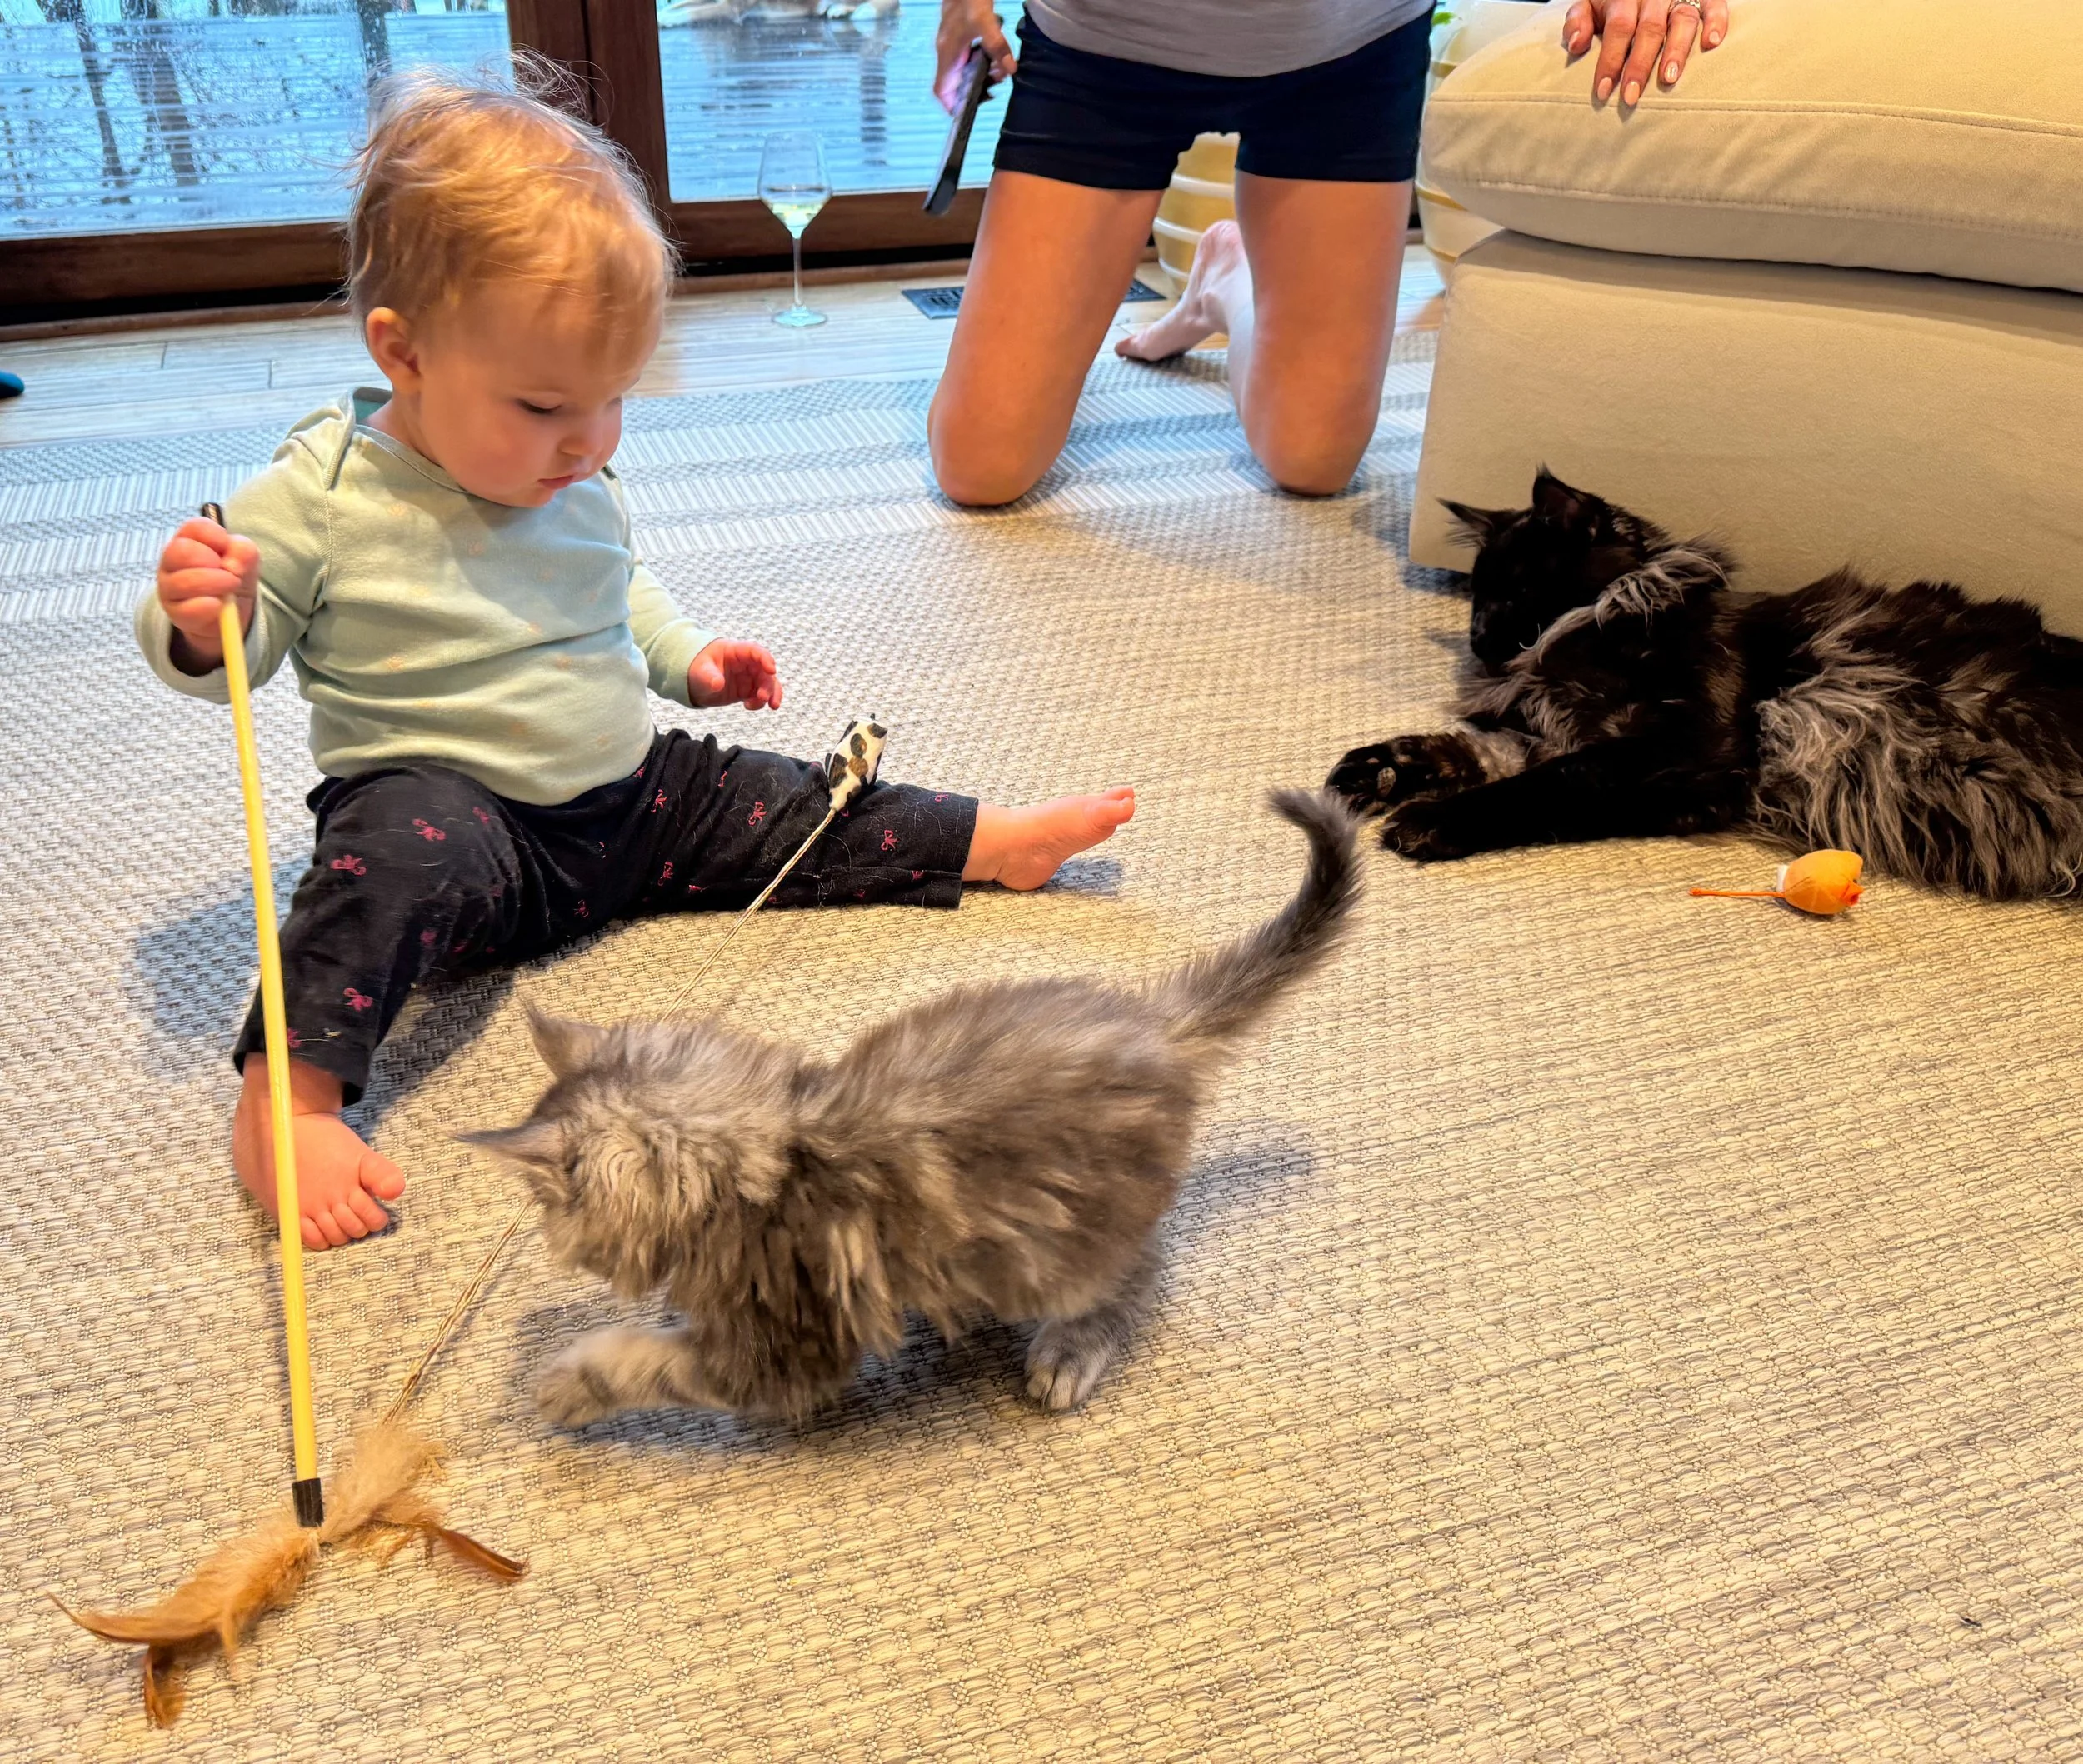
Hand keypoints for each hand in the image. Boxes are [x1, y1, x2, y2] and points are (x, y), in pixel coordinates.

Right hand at [157, 515, 258, 672]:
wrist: (229, 614)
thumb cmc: (232, 577)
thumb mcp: (245, 561)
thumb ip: (243, 551)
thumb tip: (232, 565)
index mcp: (190, 540)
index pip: (194, 527)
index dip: (214, 535)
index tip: (226, 547)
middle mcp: (173, 561)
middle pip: (181, 551)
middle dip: (211, 561)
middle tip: (230, 573)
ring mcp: (170, 587)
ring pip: (182, 582)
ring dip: (213, 585)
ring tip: (230, 589)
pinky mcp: (175, 612)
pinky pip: (186, 610)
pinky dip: (206, 608)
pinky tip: (217, 606)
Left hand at [689, 638, 782, 710]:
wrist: (695, 681)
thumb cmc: (698, 667)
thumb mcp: (700, 670)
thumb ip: (709, 676)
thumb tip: (718, 684)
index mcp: (736, 652)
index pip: (755, 651)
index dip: (765, 659)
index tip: (772, 670)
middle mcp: (746, 664)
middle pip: (765, 671)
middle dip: (769, 685)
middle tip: (763, 697)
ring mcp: (748, 677)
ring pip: (767, 684)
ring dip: (771, 695)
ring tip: (770, 706)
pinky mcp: (747, 690)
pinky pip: (760, 696)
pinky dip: (760, 703)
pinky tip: (750, 706)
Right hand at [936, 1, 1013, 113]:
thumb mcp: (985, 22)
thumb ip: (997, 46)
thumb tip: (1010, 69)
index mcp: (948, 53)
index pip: (941, 89)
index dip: (951, 105)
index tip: (967, 111)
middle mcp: (947, 52)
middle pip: (955, 84)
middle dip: (974, 90)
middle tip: (994, 86)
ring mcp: (953, 44)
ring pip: (964, 71)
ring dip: (981, 76)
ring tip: (999, 71)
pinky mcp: (961, 37)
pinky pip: (969, 58)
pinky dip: (982, 62)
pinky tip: (996, 56)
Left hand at [1563, 0, 1726, 105]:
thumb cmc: (1613, 2)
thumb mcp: (1590, 4)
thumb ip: (1578, 20)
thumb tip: (1575, 45)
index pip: (1618, 28)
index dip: (1611, 59)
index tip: (1603, 91)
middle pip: (1649, 29)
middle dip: (1639, 65)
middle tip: (1631, 97)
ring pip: (1682, 20)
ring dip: (1676, 50)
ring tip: (1669, 78)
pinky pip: (1715, 4)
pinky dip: (1716, 21)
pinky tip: (1712, 43)